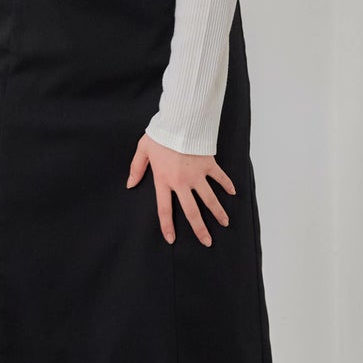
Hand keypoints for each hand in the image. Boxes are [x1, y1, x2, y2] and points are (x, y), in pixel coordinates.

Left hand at [126, 133, 235, 247]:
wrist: (179, 121)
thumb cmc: (160, 135)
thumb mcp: (143, 150)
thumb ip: (136, 168)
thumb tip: (130, 184)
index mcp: (164, 180)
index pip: (164, 209)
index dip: (167, 226)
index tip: (171, 239)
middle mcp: (181, 182)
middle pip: (192, 211)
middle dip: (200, 229)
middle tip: (207, 241)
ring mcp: (197, 175)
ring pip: (210, 199)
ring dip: (218, 212)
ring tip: (225, 223)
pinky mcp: (209, 164)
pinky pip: (220, 178)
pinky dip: (227, 185)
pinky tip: (233, 193)